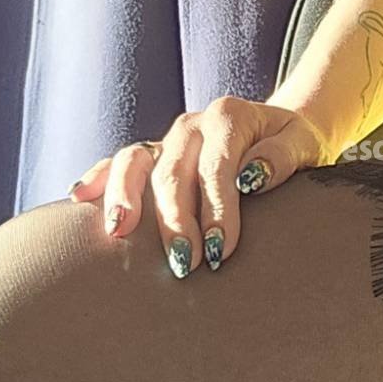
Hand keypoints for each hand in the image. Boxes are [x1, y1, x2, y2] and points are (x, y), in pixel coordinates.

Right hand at [67, 97, 329, 276]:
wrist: (280, 129)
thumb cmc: (294, 144)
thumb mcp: (303, 144)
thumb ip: (282, 157)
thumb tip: (252, 178)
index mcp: (228, 117)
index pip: (216, 167)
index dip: (217, 209)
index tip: (221, 251)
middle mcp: (192, 125)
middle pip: (172, 171)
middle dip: (175, 221)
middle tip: (184, 264)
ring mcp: (167, 139)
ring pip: (135, 162)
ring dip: (126, 199)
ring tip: (120, 234)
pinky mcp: (153, 155)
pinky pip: (120, 163)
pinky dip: (99, 178)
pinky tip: (79, 199)